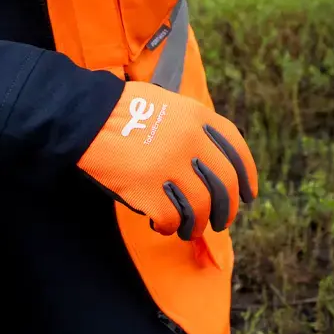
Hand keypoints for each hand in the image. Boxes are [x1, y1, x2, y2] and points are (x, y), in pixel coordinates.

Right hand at [78, 83, 257, 238]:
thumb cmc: (123, 110)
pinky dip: (170, 227)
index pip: (236, 150)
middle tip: (222, 221)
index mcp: (197, 117)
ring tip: (190, 229)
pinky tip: (162, 225)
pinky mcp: (149, 190)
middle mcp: (191, 142)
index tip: (248, 194)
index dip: (247, 176)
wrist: (85, 117)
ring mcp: (171, 167)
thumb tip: (212, 160)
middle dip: (227, 209)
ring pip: (201, 208)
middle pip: (224, 185)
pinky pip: (172, 219)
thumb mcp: (168, 103)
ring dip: (198, 224)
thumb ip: (193, 126)